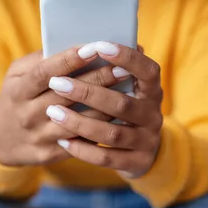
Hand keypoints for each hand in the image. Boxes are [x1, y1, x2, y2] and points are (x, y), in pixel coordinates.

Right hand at [0, 46, 126, 166]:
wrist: (2, 142)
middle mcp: (28, 115)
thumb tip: (70, 46)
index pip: (43, 73)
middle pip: (66, 96)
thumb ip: (38, 61)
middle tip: (122, 66)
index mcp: (18, 92)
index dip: (68, 60)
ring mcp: (40, 137)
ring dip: (105, 105)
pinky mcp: (51, 154)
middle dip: (96, 80)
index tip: (92, 48)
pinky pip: (80, 142)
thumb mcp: (15, 77)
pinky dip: (100, 128)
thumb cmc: (15, 99)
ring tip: (128, 90)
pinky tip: (120, 116)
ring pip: (78, 122)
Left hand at [45, 42, 163, 178]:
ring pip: (112, 133)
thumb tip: (87, 45)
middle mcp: (154, 115)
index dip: (126, 58)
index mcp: (152, 90)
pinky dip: (83, 150)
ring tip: (53, 112)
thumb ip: (109, 69)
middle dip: (88, 92)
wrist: (141, 152)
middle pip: (122, 103)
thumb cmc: (121, 107)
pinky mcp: (138, 162)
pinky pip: (107, 158)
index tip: (99, 45)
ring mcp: (148, 140)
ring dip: (80, 122)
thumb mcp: (125, 88)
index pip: (147, 70)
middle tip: (57, 83)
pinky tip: (63, 140)